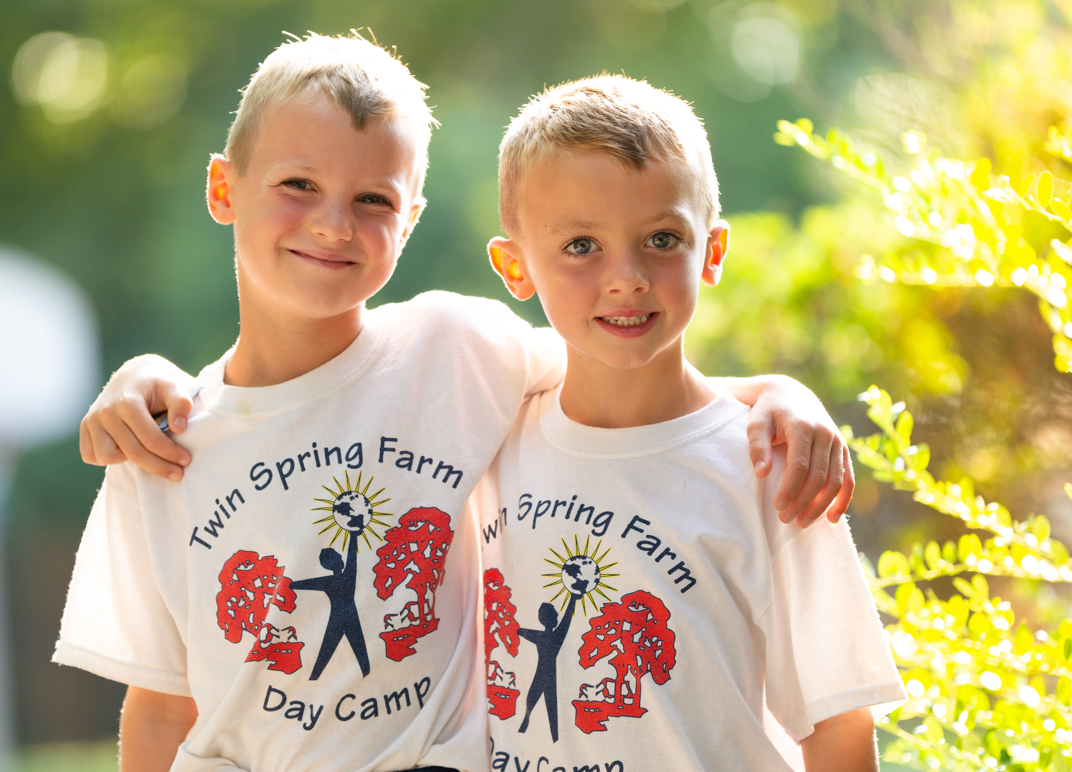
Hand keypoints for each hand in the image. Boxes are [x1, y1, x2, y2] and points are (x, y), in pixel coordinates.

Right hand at [79, 354, 195, 480]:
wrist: (134, 375)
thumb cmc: (158, 385)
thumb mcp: (175, 387)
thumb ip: (181, 404)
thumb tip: (179, 428)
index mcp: (127, 403)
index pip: (150, 439)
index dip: (170, 454)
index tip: (186, 461)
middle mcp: (105, 412)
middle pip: (133, 453)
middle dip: (158, 466)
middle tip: (177, 473)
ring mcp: (92, 420)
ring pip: (107, 457)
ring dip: (128, 460)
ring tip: (148, 453)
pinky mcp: (85, 427)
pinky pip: (91, 455)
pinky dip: (108, 457)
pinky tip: (127, 449)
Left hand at [740, 376, 854, 526]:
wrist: (789, 394)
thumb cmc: (768, 411)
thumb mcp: (756, 423)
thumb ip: (757, 446)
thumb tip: (761, 474)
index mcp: (803, 427)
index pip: (800, 465)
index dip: (790, 489)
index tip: (778, 507)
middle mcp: (825, 434)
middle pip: (819, 477)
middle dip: (804, 502)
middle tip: (786, 519)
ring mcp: (837, 442)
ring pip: (836, 481)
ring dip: (821, 505)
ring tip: (803, 522)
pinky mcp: (842, 449)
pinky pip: (848, 478)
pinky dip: (843, 499)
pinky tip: (832, 518)